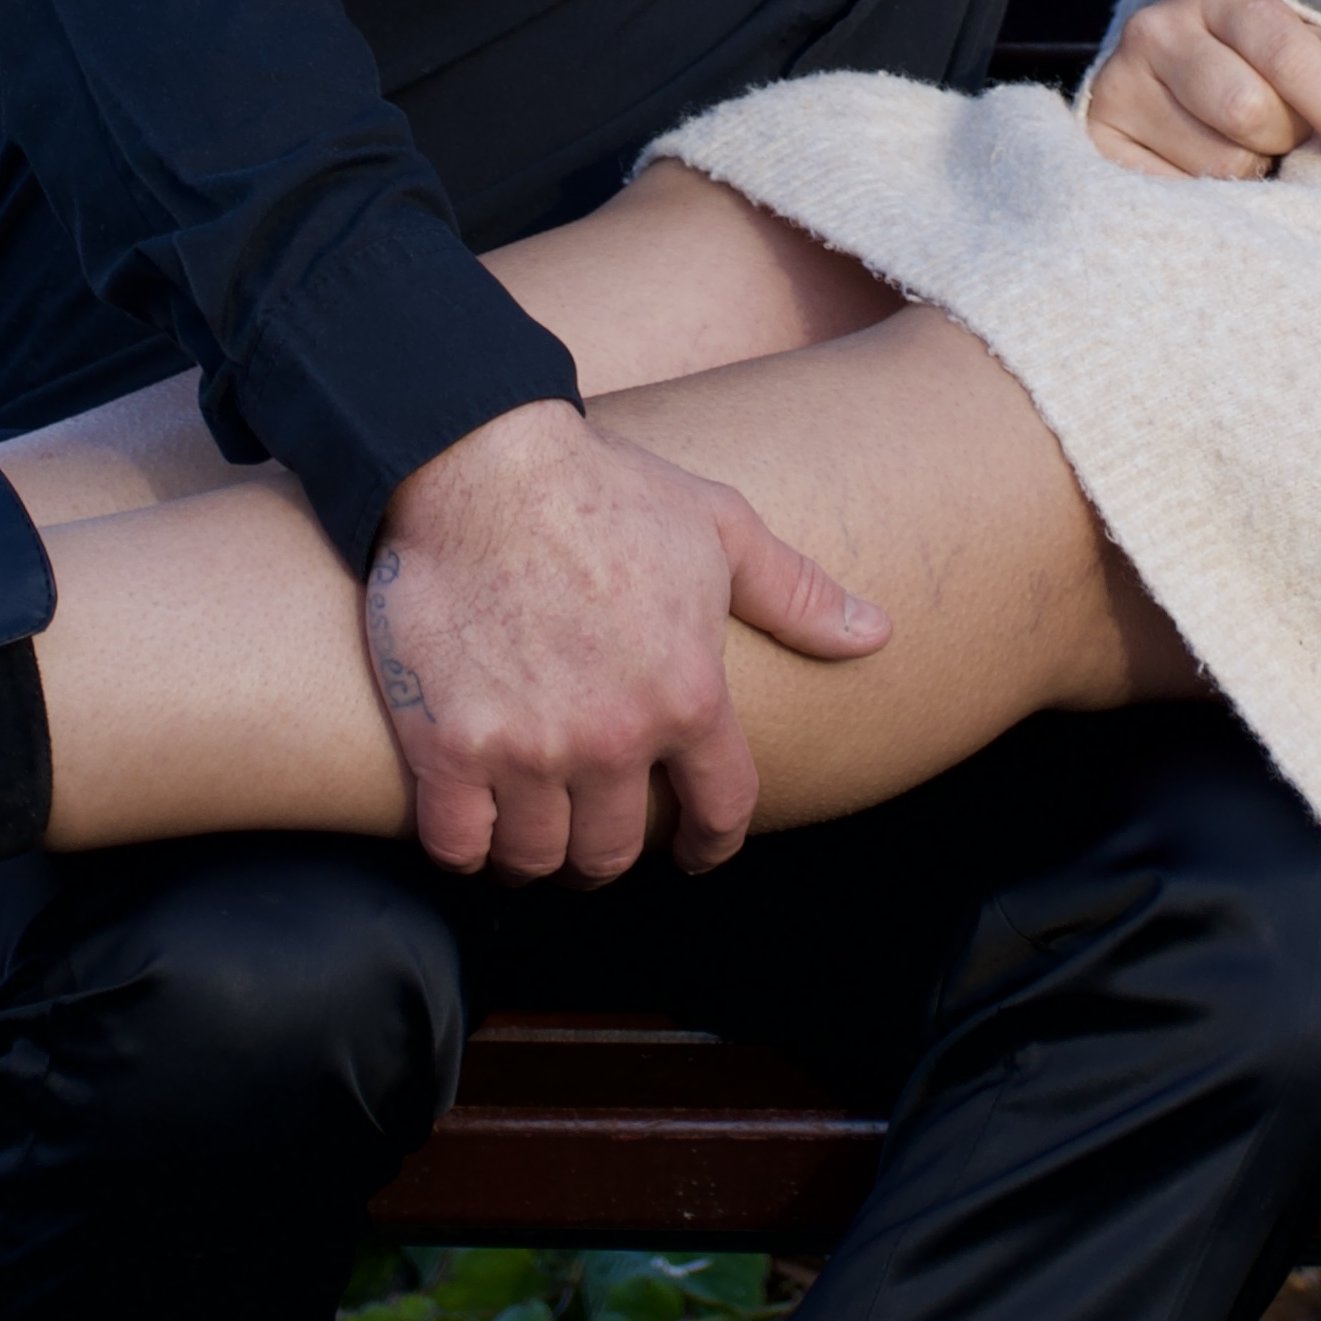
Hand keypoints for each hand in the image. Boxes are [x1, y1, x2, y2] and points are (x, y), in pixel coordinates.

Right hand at [363, 401, 888, 880]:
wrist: (479, 463)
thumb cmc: (604, 490)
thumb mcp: (720, 529)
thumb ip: (797, 594)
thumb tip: (875, 634)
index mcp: (689, 695)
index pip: (722, 811)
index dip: (713, 843)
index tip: (697, 851)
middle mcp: (611, 738)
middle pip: (614, 851)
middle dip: (609, 851)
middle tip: (593, 833)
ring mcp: (526, 748)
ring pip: (536, 858)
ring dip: (537, 855)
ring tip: (532, 833)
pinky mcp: (445, 747)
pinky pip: (456, 845)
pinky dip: (466, 847)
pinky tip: (473, 826)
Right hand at [1086, 0, 1320, 178]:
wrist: (1157, 101)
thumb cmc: (1250, 74)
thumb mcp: (1305, 59)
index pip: (1286, 47)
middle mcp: (1157, 26)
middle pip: (1249, 108)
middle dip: (1286, 140)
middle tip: (1283, 141)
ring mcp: (1118, 83)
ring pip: (1217, 160)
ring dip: (1251, 174)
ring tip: (1244, 156)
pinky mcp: (1098, 141)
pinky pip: (1178, 195)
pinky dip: (1211, 201)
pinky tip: (1207, 179)